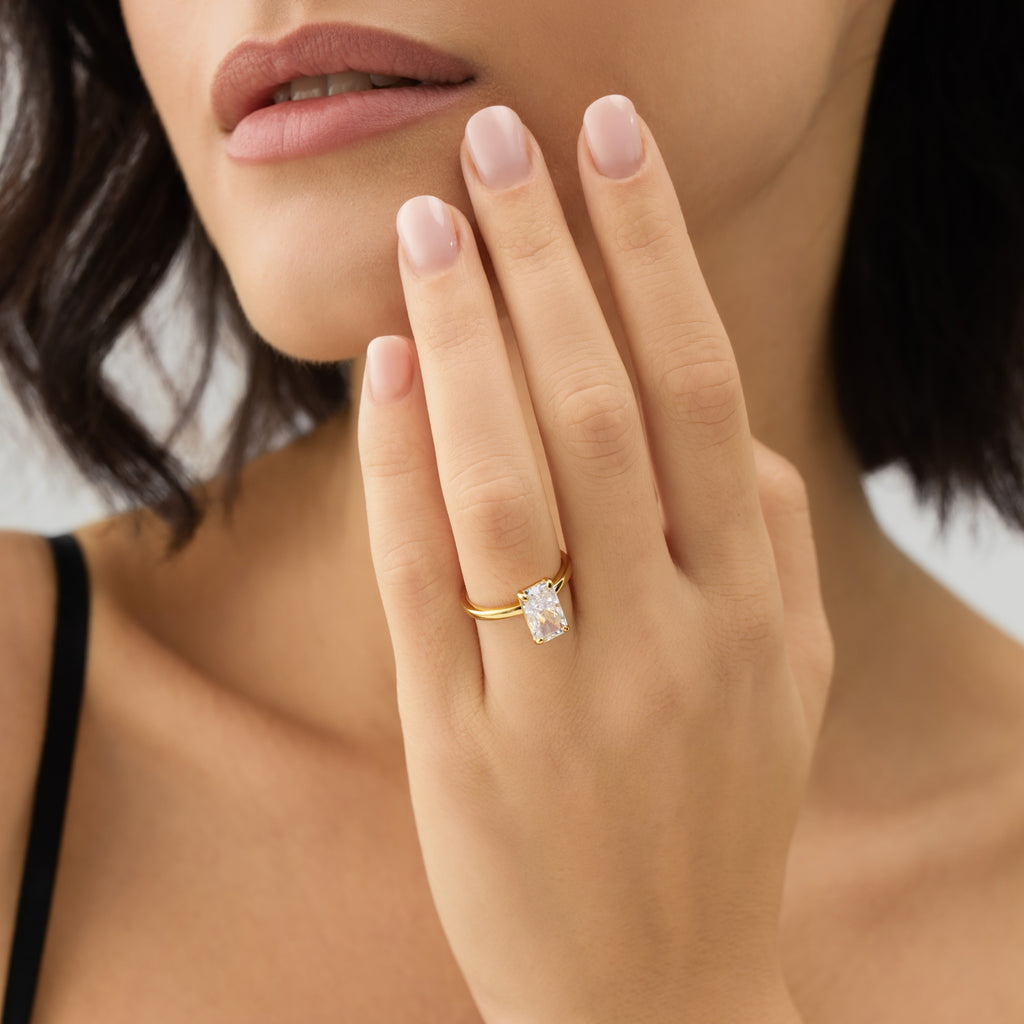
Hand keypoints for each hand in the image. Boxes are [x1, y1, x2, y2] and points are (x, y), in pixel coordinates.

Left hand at [357, 95, 832, 1023]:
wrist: (657, 993)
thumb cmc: (719, 811)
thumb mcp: (790, 678)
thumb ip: (771, 540)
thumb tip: (722, 417)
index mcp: (757, 610)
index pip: (705, 388)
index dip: (653, 253)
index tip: (606, 142)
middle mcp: (672, 640)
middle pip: (604, 407)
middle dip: (548, 258)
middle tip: (496, 144)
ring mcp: (562, 698)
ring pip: (508, 479)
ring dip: (465, 340)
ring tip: (427, 231)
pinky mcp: (463, 748)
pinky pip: (420, 579)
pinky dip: (398, 464)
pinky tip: (384, 370)